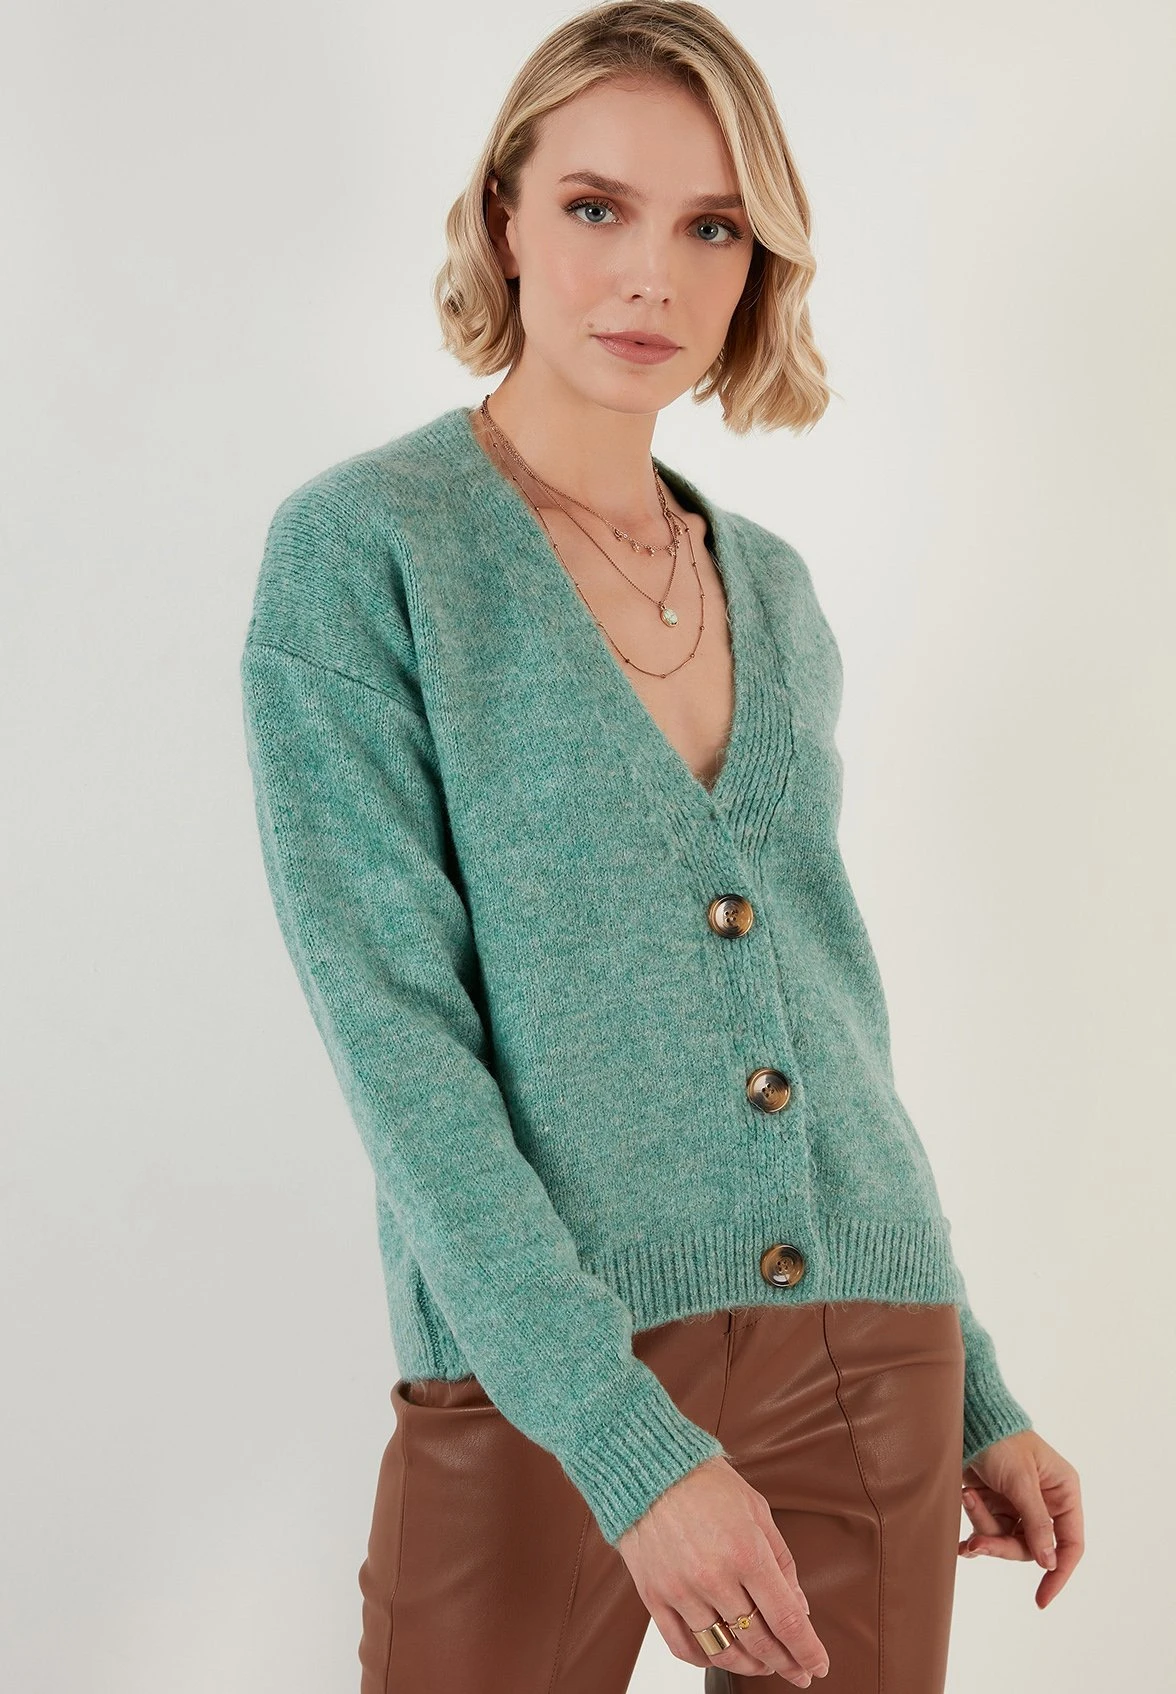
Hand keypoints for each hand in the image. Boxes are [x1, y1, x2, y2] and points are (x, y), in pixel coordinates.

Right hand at [616, 1455, 830, 1683]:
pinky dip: (705, 1658)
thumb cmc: (707, 1484)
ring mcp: (681, 1590)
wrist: (650, 1467)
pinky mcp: (654, 1596)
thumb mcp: (758, 1511)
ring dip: (749, 1664)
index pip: (786, 1620)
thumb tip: (798, 1606)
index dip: (807, 1650)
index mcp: (746, 1553)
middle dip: (785, 1663)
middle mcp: (714, 1577)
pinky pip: (682, 1646)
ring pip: (722, 1650)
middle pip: (758, 1641)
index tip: (818, 1666)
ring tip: (762, 1663)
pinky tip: (720, 1652)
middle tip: (797, 1670)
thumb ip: (781, 1561)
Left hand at [959, 1429, 1083, 1607]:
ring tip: (967, 1498)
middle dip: (1002, 1545)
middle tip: (977, 1543)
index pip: (1070, 1544)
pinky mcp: (996, 1503)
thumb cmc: (1001, 1440)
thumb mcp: (1021, 1481)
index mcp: (1064, 1492)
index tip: (1042, 1599)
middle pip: (1031, 1547)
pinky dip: (976, 1531)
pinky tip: (961, 1542)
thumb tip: (1050, 1563)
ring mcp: (1019, 1504)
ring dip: (983, 1526)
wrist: (968, 1418)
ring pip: (1006, 1540)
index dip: (1058, 1573)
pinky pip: (989, 1530)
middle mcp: (1045, 1501)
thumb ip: (1037, 1523)